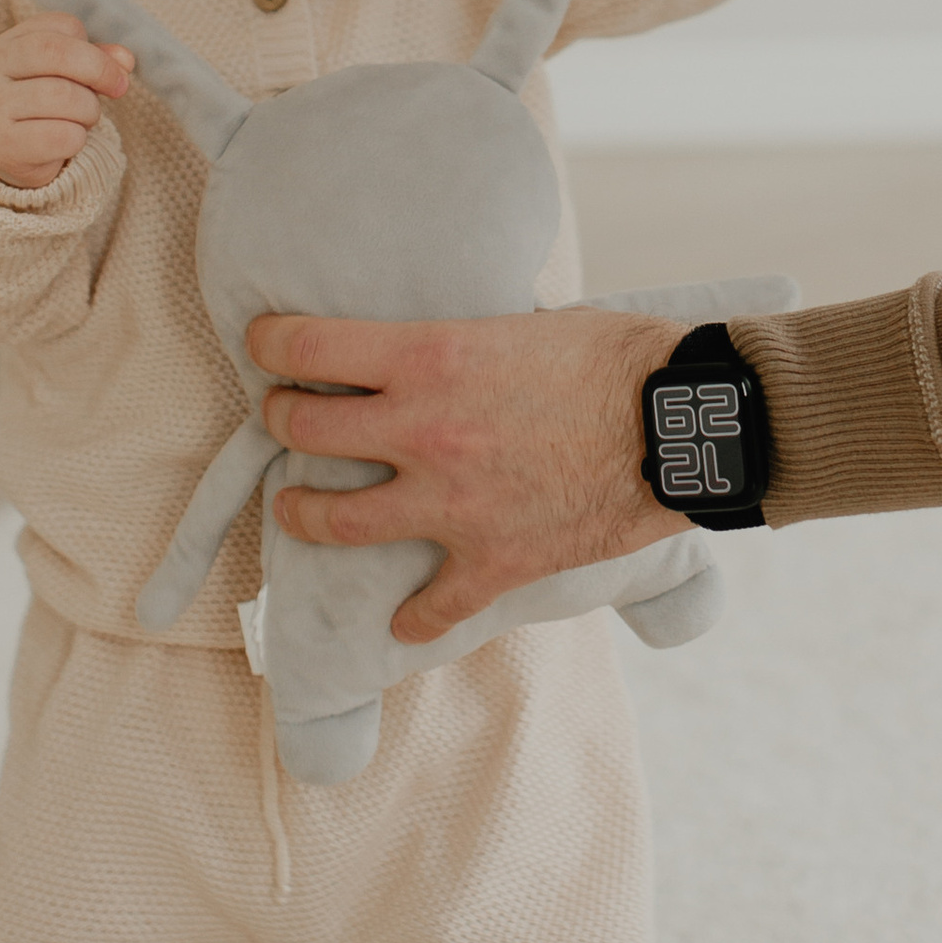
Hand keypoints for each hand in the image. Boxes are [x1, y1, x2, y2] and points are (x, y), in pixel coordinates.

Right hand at [0, 13, 132, 188]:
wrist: (6, 154)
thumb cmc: (42, 106)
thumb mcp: (66, 75)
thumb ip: (96, 60)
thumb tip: (125, 60)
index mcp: (9, 43)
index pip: (63, 26)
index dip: (95, 48)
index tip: (108, 69)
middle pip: (56, 52)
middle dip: (100, 70)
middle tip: (118, 88)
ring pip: (64, 96)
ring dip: (90, 111)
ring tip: (82, 119)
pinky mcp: (5, 145)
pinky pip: (63, 136)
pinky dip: (78, 139)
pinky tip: (66, 141)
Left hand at [251, 306, 685, 638]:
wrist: (679, 426)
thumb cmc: (616, 356)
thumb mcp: (524, 322)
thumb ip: (466, 340)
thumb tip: (439, 341)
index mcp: (430, 357)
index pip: (307, 346)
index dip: (269, 342)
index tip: (262, 343)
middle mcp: (423, 431)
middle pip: (303, 429)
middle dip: (281, 419)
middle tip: (284, 416)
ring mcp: (451, 504)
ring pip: (334, 520)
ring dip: (303, 512)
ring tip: (297, 507)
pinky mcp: (491, 560)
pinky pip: (433, 606)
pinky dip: (415, 617)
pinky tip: (405, 621)